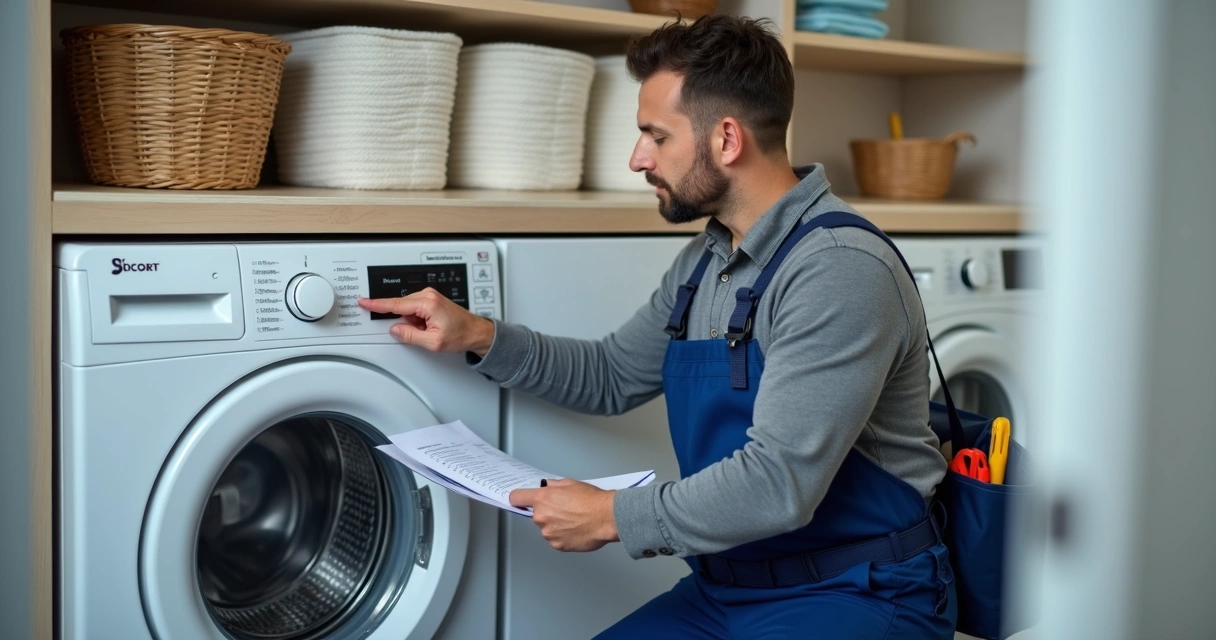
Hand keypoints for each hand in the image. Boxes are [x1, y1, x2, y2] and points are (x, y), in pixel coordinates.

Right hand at [357, 289, 494, 355]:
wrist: (475, 331)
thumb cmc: (460, 335)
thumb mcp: (433, 342)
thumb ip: (410, 336)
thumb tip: (394, 329)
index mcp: (427, 303)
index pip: (395, 304)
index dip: (377, 304)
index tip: (364, 301)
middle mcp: (428, 295)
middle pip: (402, 308)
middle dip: (407, 322)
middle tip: (422, 332)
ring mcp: (430, 295)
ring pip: (408, 310)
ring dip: (414, 322)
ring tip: (429, 329)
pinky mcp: (431, 299)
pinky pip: (415, 310)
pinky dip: (418, 320)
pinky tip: (430, 326)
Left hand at [509, 479, 619, 551]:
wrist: (606, 517)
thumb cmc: (592, 500)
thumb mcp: (570, 483)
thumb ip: (553, 486)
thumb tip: (547, 487)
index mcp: (542, 499)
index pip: (516, 498)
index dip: (519, 498)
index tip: (521, 500)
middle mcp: (541, 516)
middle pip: (536, 514)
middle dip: (547, 512)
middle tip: (564, 509)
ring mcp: (548, 533)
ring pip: (547, 528)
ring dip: (556, 525)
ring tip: (574, 521)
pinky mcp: (557, 545)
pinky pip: (556, 539)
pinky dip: (563, 536)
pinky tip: (576, 529)